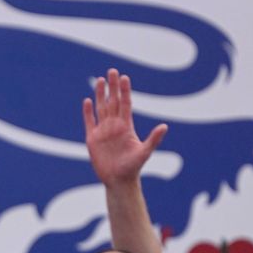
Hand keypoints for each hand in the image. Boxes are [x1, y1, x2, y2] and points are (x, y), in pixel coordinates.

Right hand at [83, 68, 167, 184]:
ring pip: (101, 108)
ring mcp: (103, 131)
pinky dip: (87, 112)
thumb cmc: (133, 167)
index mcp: (126, 126)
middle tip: (111, 71)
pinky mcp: (92, 139)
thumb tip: (165, 126)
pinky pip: (89, 122)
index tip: (124, 77)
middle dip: (112, 87)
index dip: (125, 91)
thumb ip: (154, 139)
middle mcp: (114, 126)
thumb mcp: (145, 152)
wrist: (118, 181)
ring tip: (99, 80)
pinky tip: (87, 101)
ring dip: (100, 94)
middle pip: (112, 101)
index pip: (125, 103)